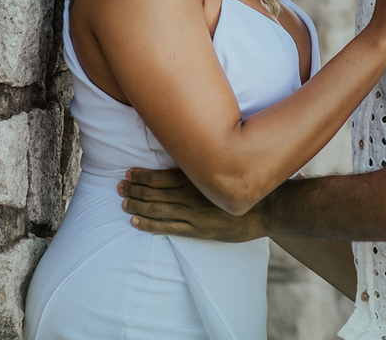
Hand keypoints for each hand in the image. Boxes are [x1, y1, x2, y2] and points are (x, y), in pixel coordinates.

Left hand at [119, 167, 266, 242]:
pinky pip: (168, 228)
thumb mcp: (223, 168)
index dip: (142, 175)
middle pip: (155, 191)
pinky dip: (150, 224)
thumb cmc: (245, 184)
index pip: (160, 176)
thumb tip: (185, 154)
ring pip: (158, 208)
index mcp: (196, 177)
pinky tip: (136, 221)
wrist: (266, 208)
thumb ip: (202, 165)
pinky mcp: (198, 230)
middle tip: (119, 186)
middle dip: (134, 188)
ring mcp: (193, 213)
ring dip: (138, 205)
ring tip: (123, 202)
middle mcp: (191, 194)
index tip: (129, 172)